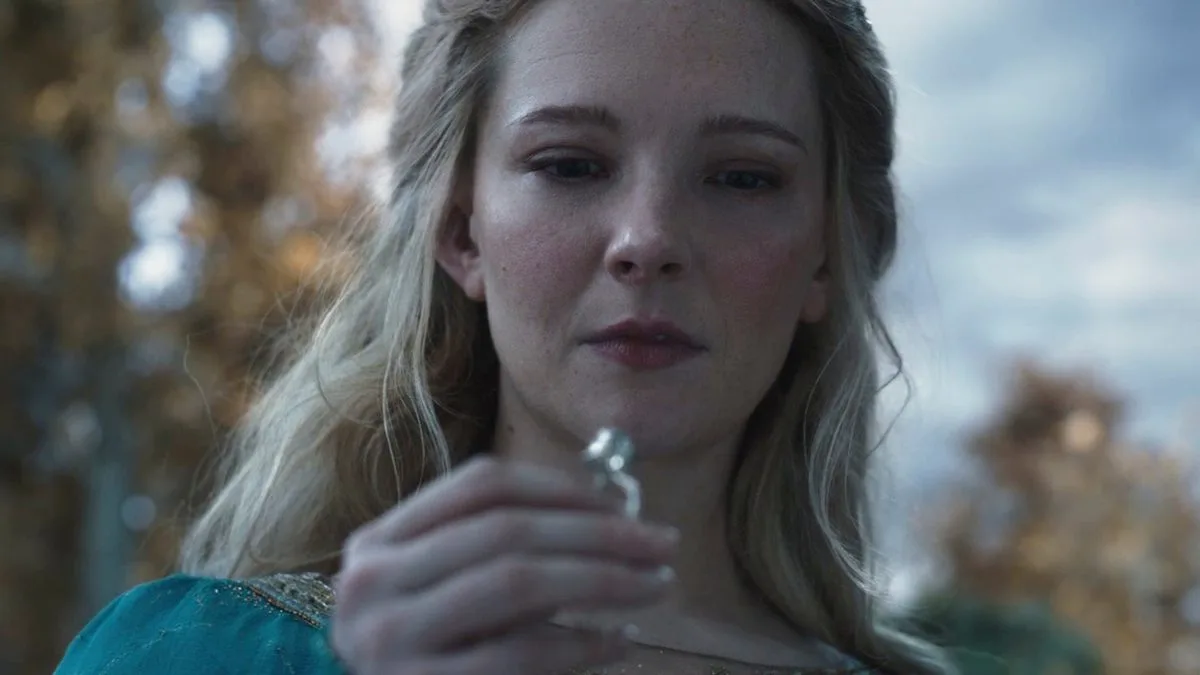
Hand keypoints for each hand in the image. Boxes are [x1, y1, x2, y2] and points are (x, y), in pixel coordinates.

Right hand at [330, 455, 679, 674]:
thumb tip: (612, 516)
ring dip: (602, 578)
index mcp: (379, 540)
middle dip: (598, 531)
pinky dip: (581, 644)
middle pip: (506, 529)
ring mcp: (391, 639)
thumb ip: (501, 549)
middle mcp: (372, 582)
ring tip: (655, 584)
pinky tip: (621, 641)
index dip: (560, 487)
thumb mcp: (444, 587)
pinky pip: (521, 654)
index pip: (480, 485)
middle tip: (662, 543)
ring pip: (517, 582)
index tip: (623, 505)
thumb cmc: (428, 650)